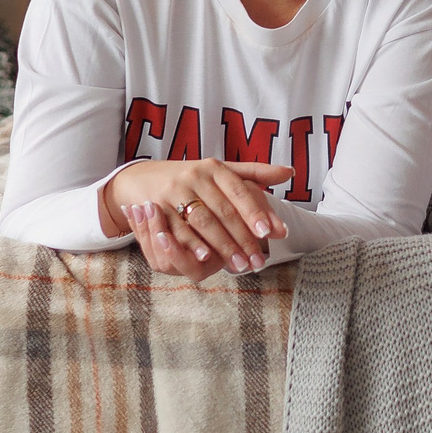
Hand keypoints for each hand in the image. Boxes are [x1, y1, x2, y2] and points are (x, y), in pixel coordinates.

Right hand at [104, 158, 292, 280]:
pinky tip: (206, 258)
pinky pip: (178, 229)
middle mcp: (196, 176)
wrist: (142, 177)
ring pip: (204, 222)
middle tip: (259, 262)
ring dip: (223, 246)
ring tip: (240, 265)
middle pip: (224, 210)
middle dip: (243, 238)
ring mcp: (175, 191)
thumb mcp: (221, 171)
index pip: (239, 190)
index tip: (269, 233)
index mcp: (215, 167)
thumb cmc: (191, 177)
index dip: (254, 211)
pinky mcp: (158, 207)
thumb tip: (289, 172)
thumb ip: (254, 174)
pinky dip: (193, 244)